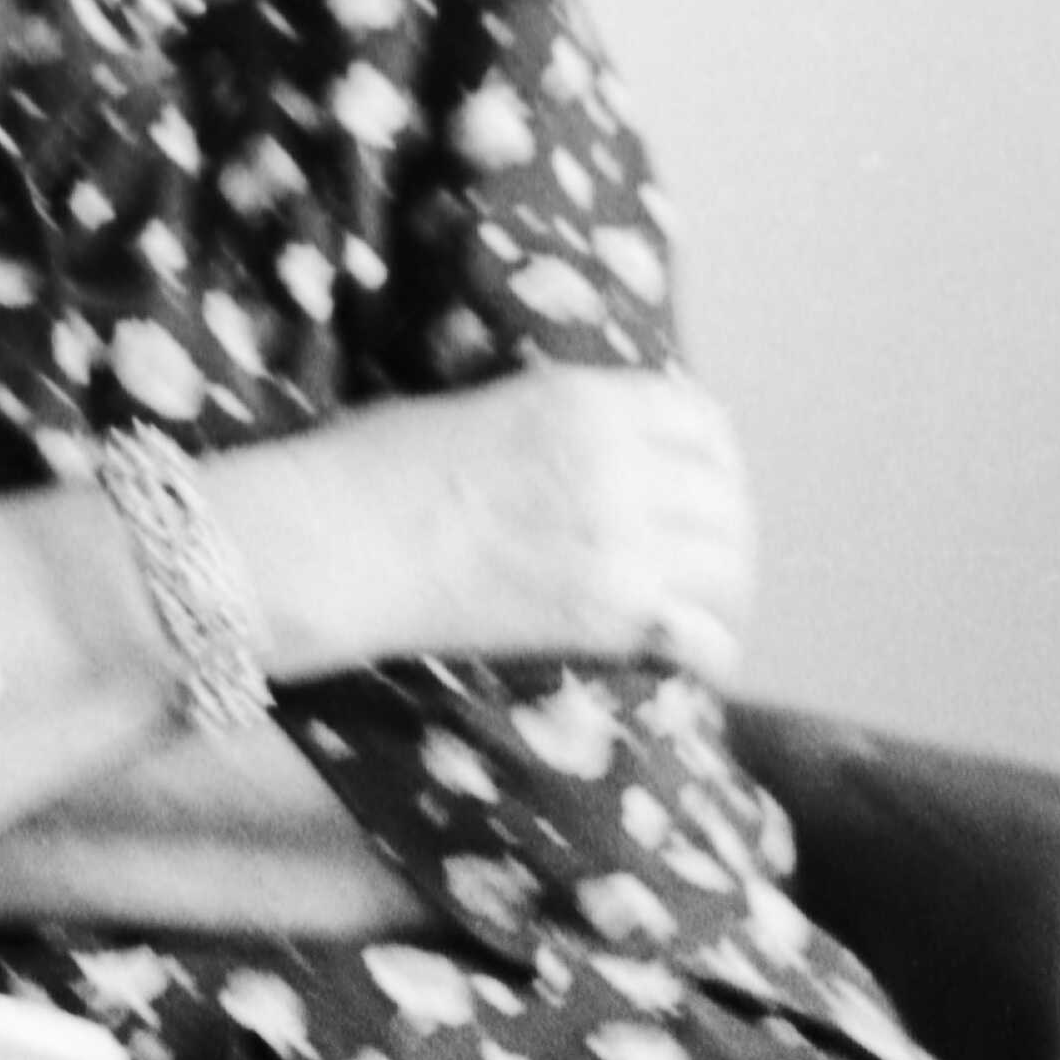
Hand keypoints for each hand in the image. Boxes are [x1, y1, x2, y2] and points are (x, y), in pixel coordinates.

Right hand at [226, 359, 752, 684]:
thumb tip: (577, 447)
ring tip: (708, 614)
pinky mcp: (602, 615)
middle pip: (724, 494)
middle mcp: (618, 462)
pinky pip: (700, 632)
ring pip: (726, 563)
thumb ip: (550, 420)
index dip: (709, 456)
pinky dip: (709, 647)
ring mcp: (617, 540)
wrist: (334, 542)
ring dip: (724, 588)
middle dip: (724, 527)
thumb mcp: (477, 405)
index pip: (700, 419)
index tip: (699, 482)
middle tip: (709, 559)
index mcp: (584, 398)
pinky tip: (698, 661)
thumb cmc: (371, 468)